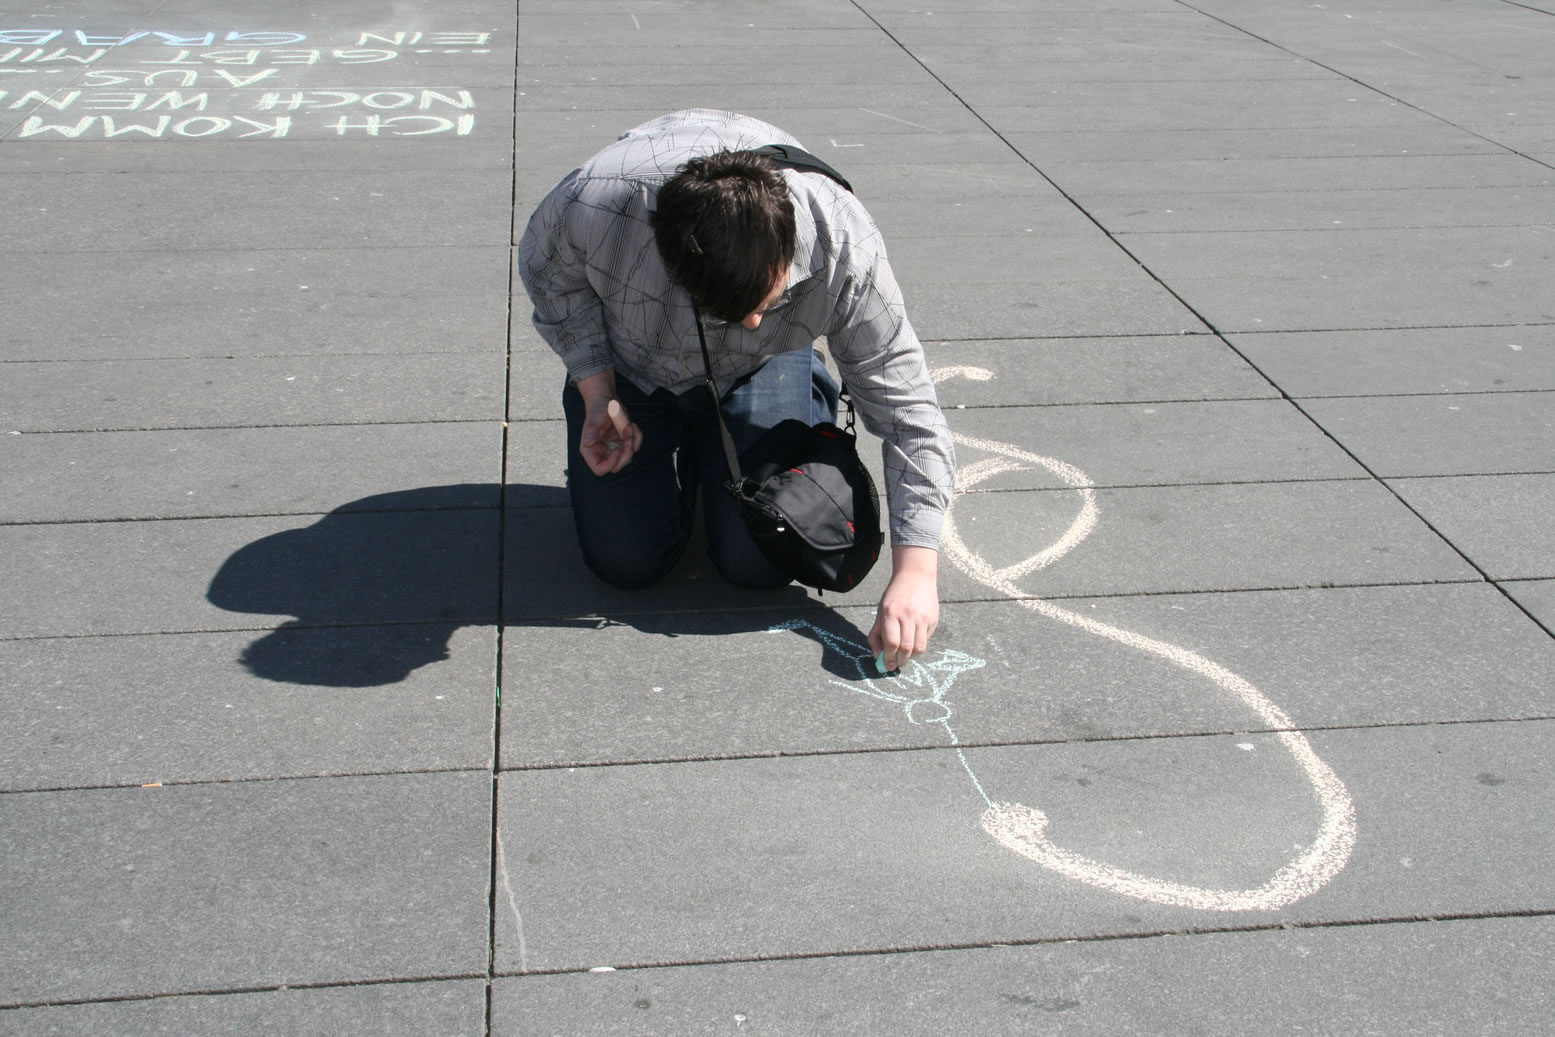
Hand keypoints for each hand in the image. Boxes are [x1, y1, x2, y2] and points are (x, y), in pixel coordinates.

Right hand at [575, 372, 640, 475]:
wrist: (605, 400)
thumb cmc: (597, 408)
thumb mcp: (594, 418)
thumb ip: (591, 431)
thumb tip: (587, 443)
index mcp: (590, 450)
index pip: (599, 469)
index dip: (610, 464)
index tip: (618, 450)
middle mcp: (602, 452)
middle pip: (617, 466)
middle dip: (626, 452)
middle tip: (628, 433)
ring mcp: (613, 448)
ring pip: (628, 457)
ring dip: (633, 442)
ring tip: (629, 426)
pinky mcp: (623, 443)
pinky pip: (634, 447)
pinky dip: (637, 437)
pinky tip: (632, 425)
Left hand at [868, 545, 939, 671]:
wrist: (915, 577)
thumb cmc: (894, 597)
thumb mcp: (880, 612)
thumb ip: (876, 634)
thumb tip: (877, 656)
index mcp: (891, 613)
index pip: (891, 642)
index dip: (888, 657)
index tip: (887, 665)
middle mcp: (908, 615)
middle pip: (906, 648)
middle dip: (900, 661)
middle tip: (896, 665)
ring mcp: (923, 618)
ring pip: (919, 648)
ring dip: (911, 657)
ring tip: (905, 657)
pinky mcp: (933, 619)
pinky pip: (927, 640)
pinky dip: (919, 646)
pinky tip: (913, 643)